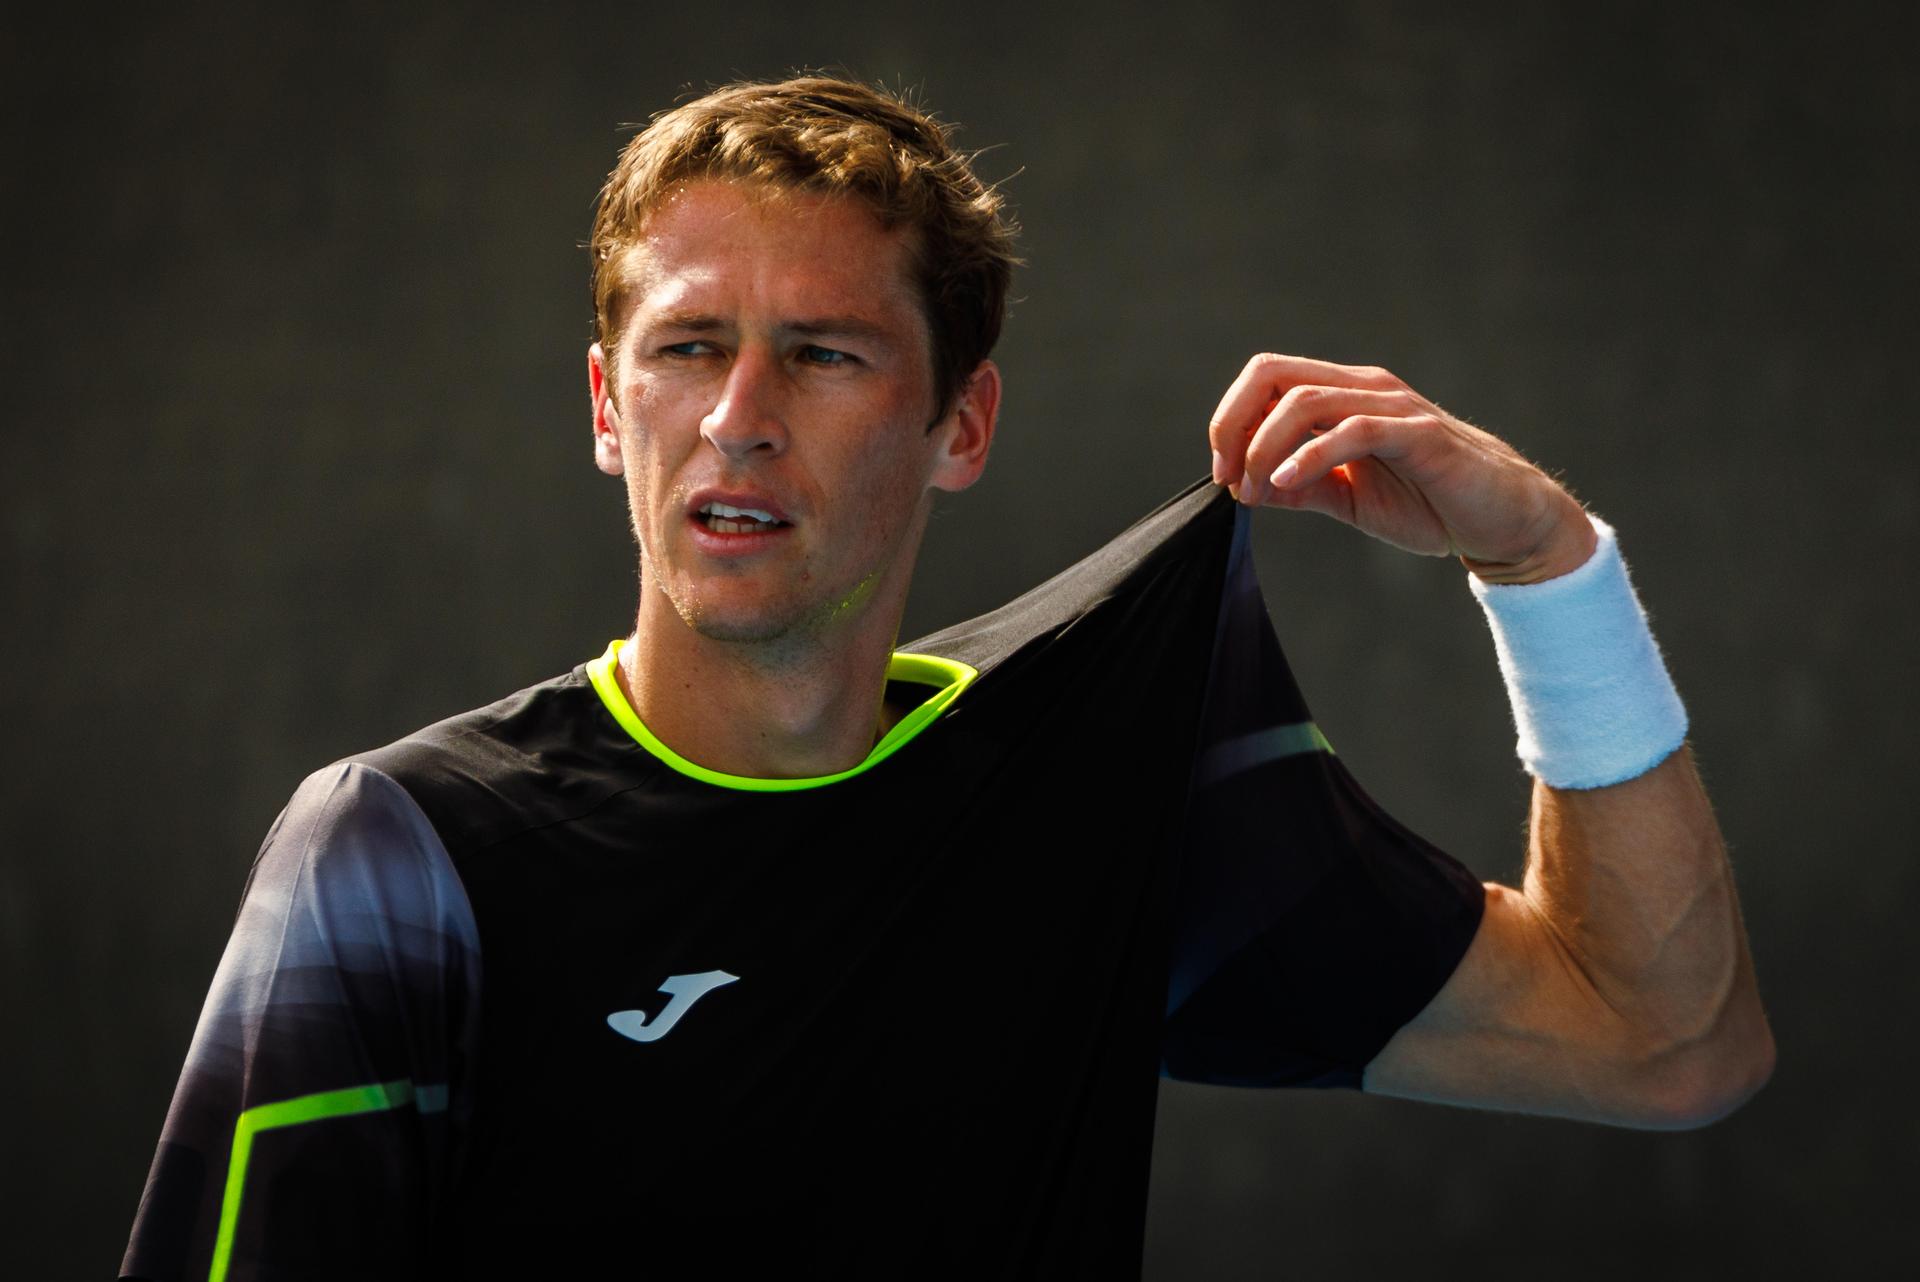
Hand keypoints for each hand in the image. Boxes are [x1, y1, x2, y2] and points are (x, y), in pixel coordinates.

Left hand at [1206, 353, 1597, 583]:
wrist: (1501, 522)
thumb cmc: (1429, 504)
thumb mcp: (1348, 498)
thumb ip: (1301, 487)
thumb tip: (1247, 487)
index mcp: (1342, 397)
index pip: (1267, 379)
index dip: (1230, 421)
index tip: (1224, 476)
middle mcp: (1364, 390)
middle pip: (1273, 373)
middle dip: (1234, 423)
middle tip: (1230, 477)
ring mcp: (1393, 407)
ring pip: (1305, 400)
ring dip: (1265, 447)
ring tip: (1256, 490)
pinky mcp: (1421, 435)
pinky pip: (1355, 430)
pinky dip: (1311, 455)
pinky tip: (1288, 483)